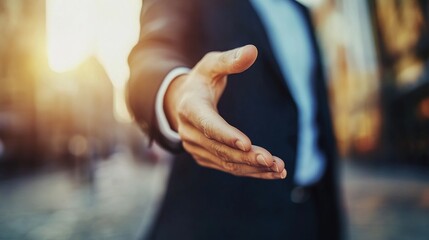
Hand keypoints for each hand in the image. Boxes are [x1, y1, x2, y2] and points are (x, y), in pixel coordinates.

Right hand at [164, 45, 286, 179]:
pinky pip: (228, 167)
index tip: (247, 144)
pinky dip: (249, 171)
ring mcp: (195, 148)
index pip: (208, 124)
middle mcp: (189, 132)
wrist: (182, 101)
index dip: (226, 135)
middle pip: (220, 149)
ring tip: (279, 170)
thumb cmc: (201, 80)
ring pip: (226, 162)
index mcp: (190, 107)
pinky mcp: (204, 157)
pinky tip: (270, 172)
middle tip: (273, 161)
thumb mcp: (211, 64)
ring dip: (252, 168)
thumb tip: (253, 51)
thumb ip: (230, 60)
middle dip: (247, 157)